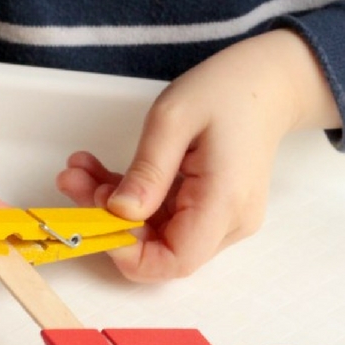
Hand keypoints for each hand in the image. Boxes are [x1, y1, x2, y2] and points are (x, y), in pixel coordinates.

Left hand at [57, 30, 340, 281]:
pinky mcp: (213, 214)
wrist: (269, 84)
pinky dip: (133, 201)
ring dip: (115, 209)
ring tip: (81, 170)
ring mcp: (224, 222)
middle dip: (112, 223)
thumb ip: (147, 170)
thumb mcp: (174, 117)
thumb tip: (119, 213)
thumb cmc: (227, 90)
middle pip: (162, 249)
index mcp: (225, 201)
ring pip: (158, 236)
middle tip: (74, 180)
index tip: (94, 222)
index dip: (130, 254)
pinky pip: (166, 221)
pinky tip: (105, 174)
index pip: (175, 260)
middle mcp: (230, 223)